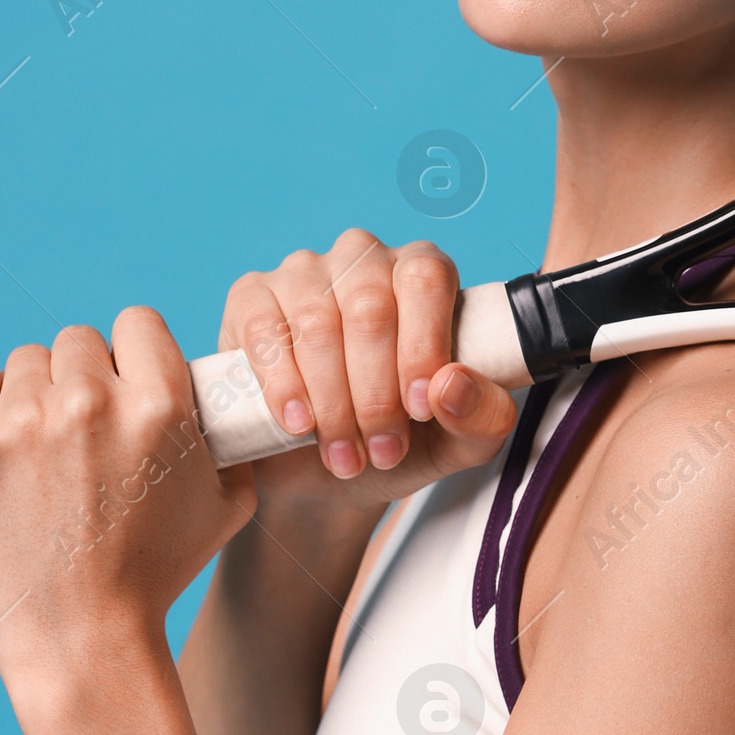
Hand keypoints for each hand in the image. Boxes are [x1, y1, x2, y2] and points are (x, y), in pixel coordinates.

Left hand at [0, 308, 255, 700]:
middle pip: (81, 340)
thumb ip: (228, 438)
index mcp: (159, 406)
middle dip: (88, 375)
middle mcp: (91, 403)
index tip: (130, 383)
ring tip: (51, 445)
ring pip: (30, 360)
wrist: (81, 633)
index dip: (137, 351)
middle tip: (89, 426)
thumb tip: (226, 396)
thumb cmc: (158, 571)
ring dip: (41, 391)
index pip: (138, 322)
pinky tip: (13, 445)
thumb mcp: (226, 505)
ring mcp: (25, 422)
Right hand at [218, 229, 517, 514]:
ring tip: (345, 457)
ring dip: (333, 402)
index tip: (420, 410)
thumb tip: (451, 385)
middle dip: (376, 394)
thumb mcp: (462, 442)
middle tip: (382, 452)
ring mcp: (304, 272)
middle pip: (370, 307)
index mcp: (424, 274)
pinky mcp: (252, 297)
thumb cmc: (403, 443)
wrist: (328, 476)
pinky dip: (282, 384)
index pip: (426, 279)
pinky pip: (263, 329)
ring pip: (317, 322)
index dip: (423, 344)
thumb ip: (482, 416)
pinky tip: (298, 425)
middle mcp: (364, 258)